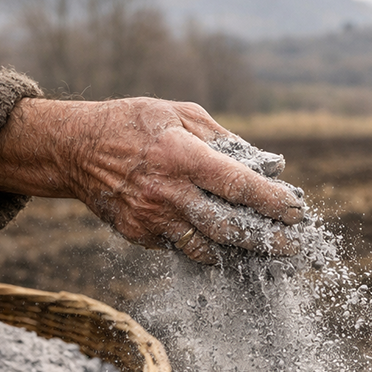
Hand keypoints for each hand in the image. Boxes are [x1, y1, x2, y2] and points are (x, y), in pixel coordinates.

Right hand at [0, 98, 305, 262]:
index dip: (272, 201)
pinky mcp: (140, 236)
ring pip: (208, 247)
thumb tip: (269, 163)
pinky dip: (210, 251)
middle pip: (228, 227)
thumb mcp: (181, 113)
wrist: (73, 149)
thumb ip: (226, 140)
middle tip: (296, 248)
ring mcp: (153, 219)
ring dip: (242, 254)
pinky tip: (232, 252)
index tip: (298, 210)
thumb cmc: (134, 123)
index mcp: (183, 156)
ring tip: (272, 258)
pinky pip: (184, 248)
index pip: (239, 185)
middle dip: (267, 241)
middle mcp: (169, 193)